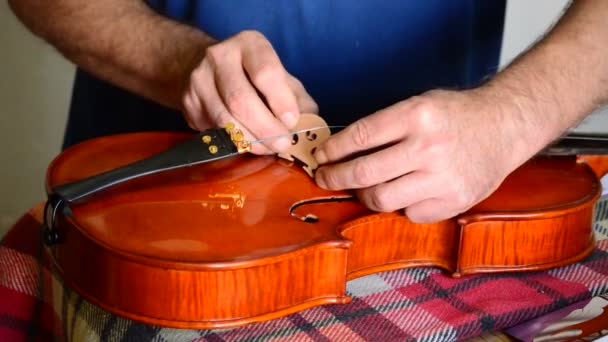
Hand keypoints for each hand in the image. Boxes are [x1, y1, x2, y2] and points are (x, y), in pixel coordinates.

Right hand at [183, 30, 317, 153]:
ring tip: (268, 148)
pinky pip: (213, 130)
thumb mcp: (282, 78)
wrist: (207, 68)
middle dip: (266, 129)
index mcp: (249, 44)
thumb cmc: (254, 75)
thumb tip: (309, 127)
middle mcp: (220, 56)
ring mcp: (199, 80)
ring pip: (225, 120)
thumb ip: (299, 100)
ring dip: (251, 141)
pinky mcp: (189, 103)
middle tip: (282, 144)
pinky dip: (234, 143)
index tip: (292, 122)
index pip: (265, 73)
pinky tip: (248, 144)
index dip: (281, 102)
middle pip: (241, 100)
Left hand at [313, 88, 539, 222]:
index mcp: (417, 115)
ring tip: (362, 188)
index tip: (321, 156)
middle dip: (335, 178)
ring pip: (382, 199)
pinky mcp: (454, 201)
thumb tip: (341, 151)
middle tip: (325, 178)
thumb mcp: (419, 104)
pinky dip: (400, 206)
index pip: (360, 137)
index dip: (333, 150)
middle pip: (365, 173)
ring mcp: (442, 178)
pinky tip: (403, 193)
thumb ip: (385, 126)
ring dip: (364, 196)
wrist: (504, 127)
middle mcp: (428, 147)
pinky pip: (410, 213)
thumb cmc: (455, 115)